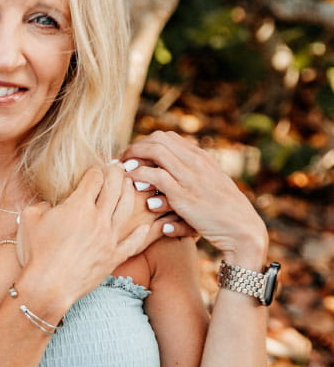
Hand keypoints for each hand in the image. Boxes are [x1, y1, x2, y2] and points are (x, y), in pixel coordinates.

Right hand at [13, 165, 151, 317]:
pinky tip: (144, 226)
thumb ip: (41, 204)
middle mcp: (98, 218)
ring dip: (129, 193)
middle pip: (114, 188)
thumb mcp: (29, 218)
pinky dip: (140, 233)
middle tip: (118, 167)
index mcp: (78, 205)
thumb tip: (49, 205)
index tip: (96, 168)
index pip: (94, 178)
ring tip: (129, 186)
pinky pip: (132, 242)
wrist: (48, 286)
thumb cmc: (35, 252)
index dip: (95, 170)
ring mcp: (109, 238)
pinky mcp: (113, 257)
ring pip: (126, 209)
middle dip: (116, 174)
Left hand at [122, 131, 267, 268]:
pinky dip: (139, 176)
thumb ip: (193, 174)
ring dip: (134, 158)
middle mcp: (196, 162)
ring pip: (155, 152)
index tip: (134, 155)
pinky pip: (155, 176)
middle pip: (157, 140)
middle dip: (135, 148)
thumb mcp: (211, 185)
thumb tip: (169, 171)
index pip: (167, 137)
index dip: (145, 143)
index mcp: (202, 157)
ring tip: (124, 169)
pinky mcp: (184, 195)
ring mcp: (190, 177)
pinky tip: (133, 183)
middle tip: (123, 161)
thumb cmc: (225, 212)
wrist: (243, 230)